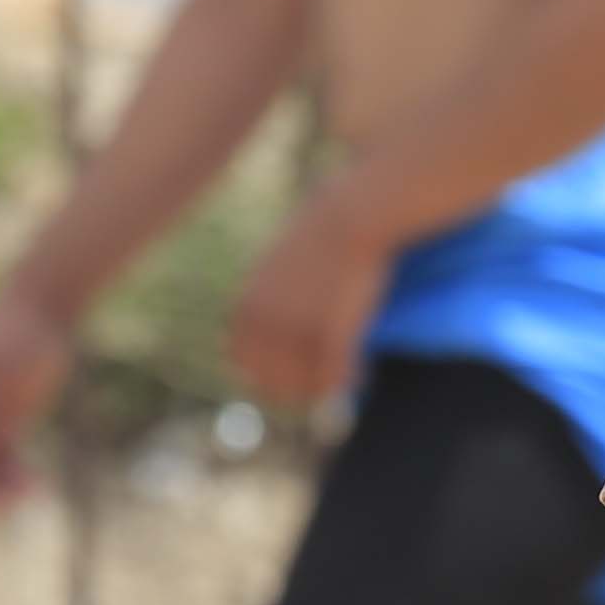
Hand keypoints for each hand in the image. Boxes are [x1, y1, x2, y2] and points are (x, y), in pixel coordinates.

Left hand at [228, 187, 388, 409]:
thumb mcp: (278, 261)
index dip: (264, 374)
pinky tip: (363, 372)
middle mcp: (263, 324)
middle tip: (319, 389)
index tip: (288, 377)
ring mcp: (295, 330)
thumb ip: (267, 292)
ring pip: (304, 385)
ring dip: (322, 389)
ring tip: (345, 379)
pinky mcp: (330, 333)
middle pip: (269, 380)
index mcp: (244, 305)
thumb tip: (269, 318)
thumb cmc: (322, 230)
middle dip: (294, 390)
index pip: (241, 360)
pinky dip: (348, 380)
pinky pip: (334, 377)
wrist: (351, 214)